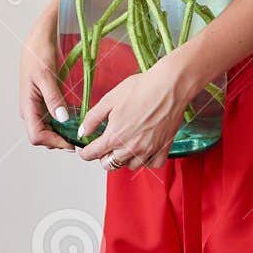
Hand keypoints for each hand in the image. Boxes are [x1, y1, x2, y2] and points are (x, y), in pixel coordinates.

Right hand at [19, 0, 75, 151]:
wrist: (39, 39)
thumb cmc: (38, 54)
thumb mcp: (47, 76)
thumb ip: (54, 99)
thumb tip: (62, 120)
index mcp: (27, 105)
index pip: (36, 136)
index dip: (54, 142)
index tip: (72, 142)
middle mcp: (31, 109)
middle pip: (43, 136)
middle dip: (60, 140)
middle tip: (81, 138)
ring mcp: (38, 106)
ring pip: (49, 129)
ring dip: (64, 133)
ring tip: (81, 130)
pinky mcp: (46, 101)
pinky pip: (54, 119)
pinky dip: (66, 123)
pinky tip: (78, 119)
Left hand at [78, 52, 188, 168]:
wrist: (170, 86)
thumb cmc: (142, 88)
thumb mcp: (109, 99)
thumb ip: (93, 118)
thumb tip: (82, 131)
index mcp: (114, 136)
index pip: (93, 154)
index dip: (85, 153)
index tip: (85, 151)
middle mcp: (130, 147)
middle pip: (110, 164)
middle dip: (104, 157)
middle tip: (106, 146)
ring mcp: (148, 150)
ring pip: (130, 166)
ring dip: (125, 159)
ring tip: (125, 146)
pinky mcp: (163, 148)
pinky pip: (152, 164)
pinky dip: (147, 160)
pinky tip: (144, 150)